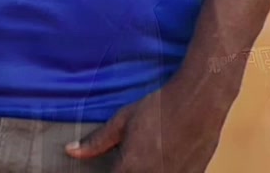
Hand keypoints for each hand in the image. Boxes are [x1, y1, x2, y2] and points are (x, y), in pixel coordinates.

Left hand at [65, 75, 227, 171]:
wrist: (198, 103)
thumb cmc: (159, 108)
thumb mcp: (123, 120)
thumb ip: (96, 142)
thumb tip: (70, 151)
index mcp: (130, 168)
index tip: (110, 166)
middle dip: (123, 171)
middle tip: (130, 158)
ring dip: (143, 171)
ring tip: (146, 157)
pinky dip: (163, 171)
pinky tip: (163, 159)